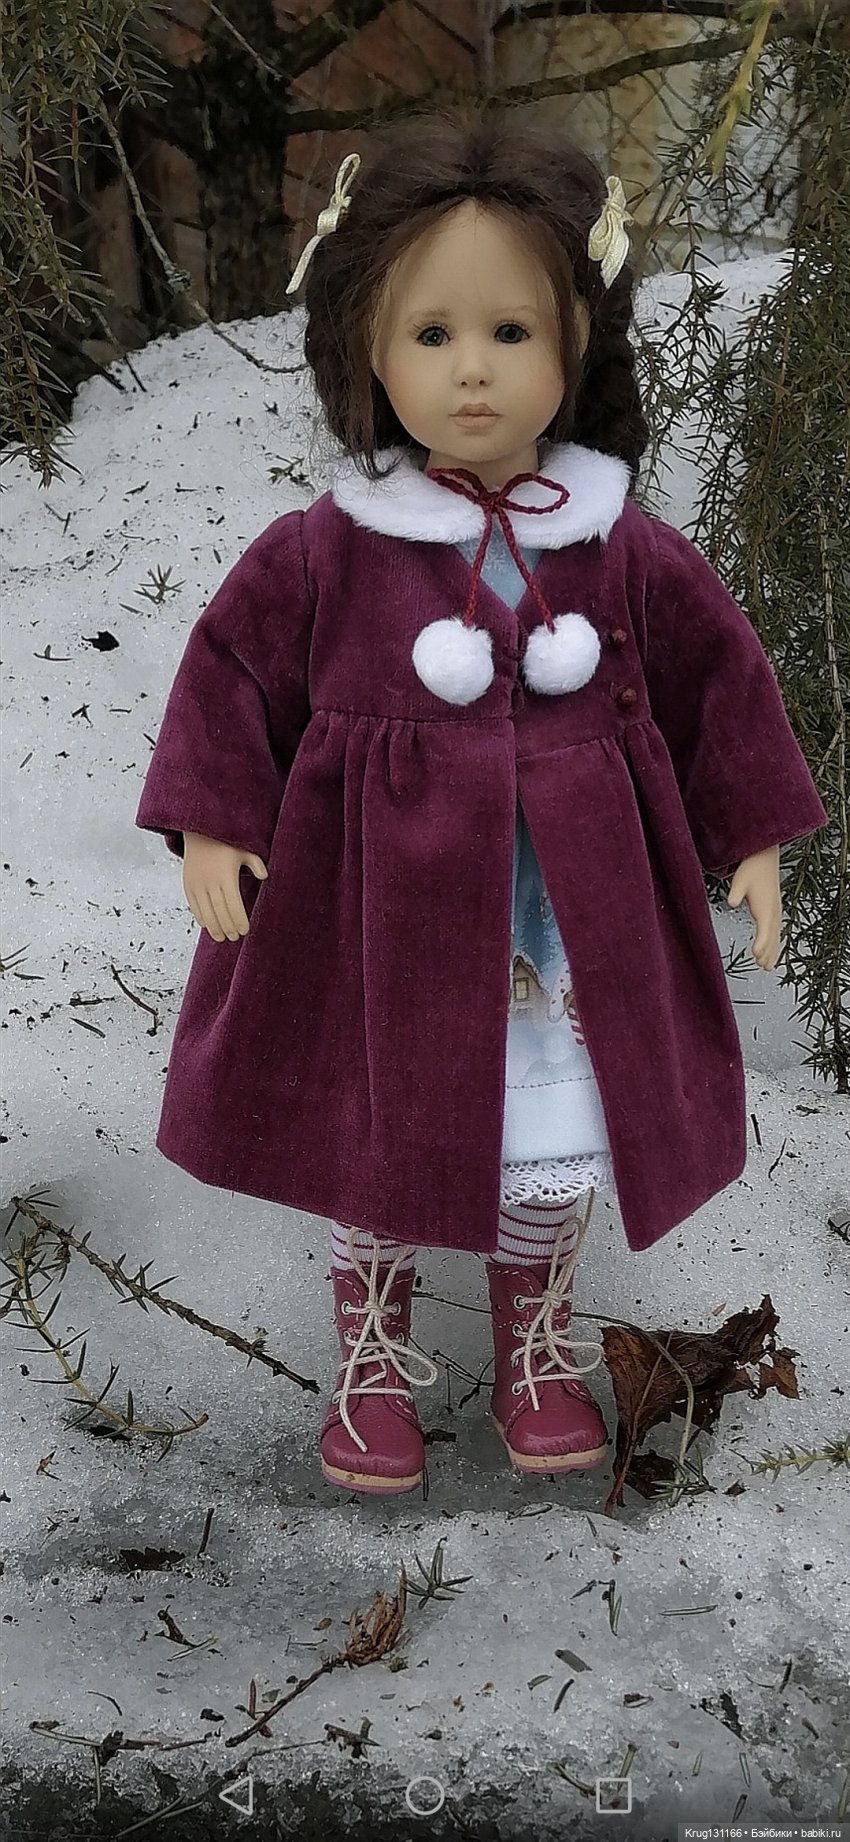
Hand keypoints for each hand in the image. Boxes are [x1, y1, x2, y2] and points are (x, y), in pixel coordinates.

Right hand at [182, 831, 267, 940]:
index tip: (245, 931)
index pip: (234, 906)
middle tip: (234, 937)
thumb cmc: (225, 843)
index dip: (239, 921)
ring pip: (205, 913)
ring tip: (221, 937)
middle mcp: (210, 882)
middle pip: (220, 913)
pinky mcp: (187, 885)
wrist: (199, 832)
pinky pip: (193, 906)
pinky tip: (207, 926)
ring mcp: (197, 884)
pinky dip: (200, 918)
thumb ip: (255, 863)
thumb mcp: (244, 849)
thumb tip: (264, 876)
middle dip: (228, 928)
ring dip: (213, 927)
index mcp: (226, 876)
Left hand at [726, 845, 782, 970]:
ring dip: (772, 951)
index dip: (762, 943)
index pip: (764, 929)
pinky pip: (776, 931)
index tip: (757, 954)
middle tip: (762, 966)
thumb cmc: (751, 869)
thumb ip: (736, 892)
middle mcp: (774, 911)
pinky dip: (774, 943)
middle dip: (768, 952)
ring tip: (767, 967)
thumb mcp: (740, 880)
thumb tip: (731, 902)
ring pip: (776, 936)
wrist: (764, 858)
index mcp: (765, 906)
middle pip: (772, 937)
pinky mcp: (774, 910)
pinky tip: (771, 952)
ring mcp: (776, 912)